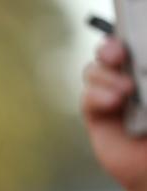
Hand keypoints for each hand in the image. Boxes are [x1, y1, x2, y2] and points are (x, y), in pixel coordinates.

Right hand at [83, 37, 146, 190]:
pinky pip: (87, 97)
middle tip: (118, 55)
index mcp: (144, 75)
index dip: (126, 38)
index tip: (128, 41)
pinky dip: (96, 96)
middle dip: (109, 50)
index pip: (132, 46)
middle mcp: (129, 80)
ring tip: (126, 92)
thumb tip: (134, 77)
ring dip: (105, 76)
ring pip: (94, 72)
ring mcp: (111, 97)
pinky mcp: (96, 116)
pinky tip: (113, 104)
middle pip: (108, 52)